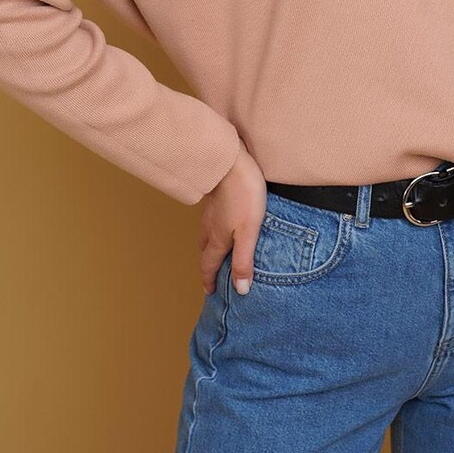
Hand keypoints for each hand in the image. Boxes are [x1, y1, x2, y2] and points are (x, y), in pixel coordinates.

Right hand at [197, 136, 267, 296]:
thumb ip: (244, 260)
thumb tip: (240, 290)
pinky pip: (210, 219)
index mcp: (219, 238)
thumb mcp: (248, 231)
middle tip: (211, 276)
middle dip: (207, 265)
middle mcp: (210, 226)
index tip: (209, 292)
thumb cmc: (243, 194)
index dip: (209, 280)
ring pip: (205, 234)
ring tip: (215, 252)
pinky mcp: (215, 196)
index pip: (210, 264)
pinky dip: (212, 229)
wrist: (231, 160)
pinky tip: (220, 222)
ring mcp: (210, 210)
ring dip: (208, 247)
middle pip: (205, 250)